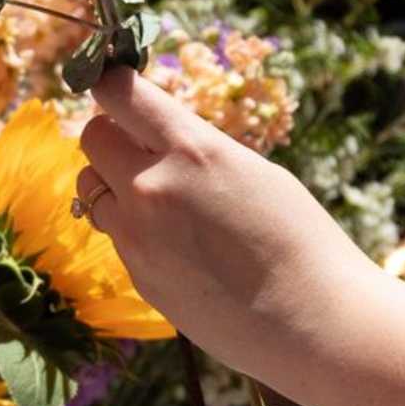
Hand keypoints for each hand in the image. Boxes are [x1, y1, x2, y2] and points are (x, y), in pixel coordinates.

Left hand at [76, 68, 381, 391]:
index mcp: (192, 149)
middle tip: (138, 146)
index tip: (110, 82)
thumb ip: (196, 151)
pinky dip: (134, 229)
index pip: (120, 94)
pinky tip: (180, 247)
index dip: (110, 84)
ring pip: (92, 189)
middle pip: (92, 138)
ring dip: (113, 184)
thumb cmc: (301, 240)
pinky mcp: (137, 275)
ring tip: (159, 200)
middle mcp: (152, 187)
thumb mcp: (252, 171)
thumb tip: (157, 140)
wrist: (312, 322)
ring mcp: (138, 236)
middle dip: (111, 135)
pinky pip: (116, 234)